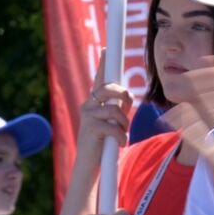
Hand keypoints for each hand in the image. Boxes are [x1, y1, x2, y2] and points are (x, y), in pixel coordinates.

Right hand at [73, 53, 131, 173]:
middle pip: (110, 88)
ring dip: (123, 124)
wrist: (89, 166)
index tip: (107, 48)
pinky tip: (119, 144)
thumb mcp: (112, 122)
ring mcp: (87, 116)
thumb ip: (117, 108)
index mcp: (94, 102)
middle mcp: (88, 105)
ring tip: (120, 134)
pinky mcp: (89, 129)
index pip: (100, 79)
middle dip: (123, 96)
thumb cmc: (103, 142)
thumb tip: (127, 95)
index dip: (104, 64)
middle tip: (127, 107)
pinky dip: (121, 137)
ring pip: (115, 110)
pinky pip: (114, 127)